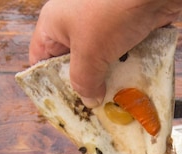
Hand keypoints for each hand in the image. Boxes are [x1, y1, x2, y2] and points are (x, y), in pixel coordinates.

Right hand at [29, 0, 181, 106]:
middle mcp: (77, 24)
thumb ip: (84, 81)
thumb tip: (89, 101)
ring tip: (120, 106)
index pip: (42, 60)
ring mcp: (105, 26)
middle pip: (76, 64)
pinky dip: (133, 71)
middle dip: (88, 88)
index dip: (50, 85)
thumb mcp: (90, 52)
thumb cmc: (112, 12)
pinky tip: (139, 90)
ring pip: (105, 62)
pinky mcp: (130, 28)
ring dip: (114, 82)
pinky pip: (128, 55)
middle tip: (96, 113)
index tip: (63, 107)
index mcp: (55, 25)